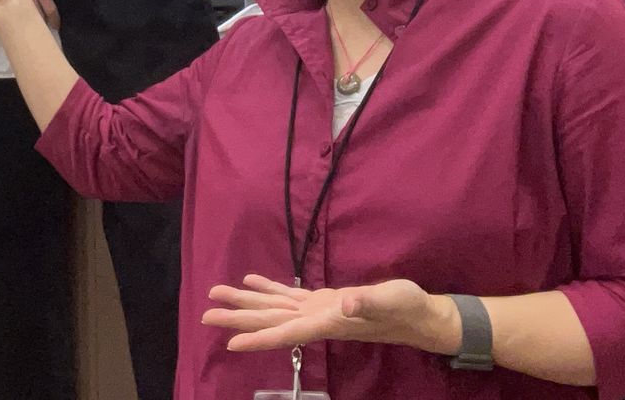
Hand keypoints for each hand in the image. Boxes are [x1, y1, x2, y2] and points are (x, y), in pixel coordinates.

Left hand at [201, 275, 452, 354]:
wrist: (418, 315)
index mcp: (327, 322)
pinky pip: (288, 296)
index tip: (230, 343)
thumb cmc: (406, 308)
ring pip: (274, 308)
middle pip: (270, 321)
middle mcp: (316, 319)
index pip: (286, 332)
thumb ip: (368, 303)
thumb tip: (345, 304)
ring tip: (216, 294)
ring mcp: (317, 311)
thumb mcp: (390, 300)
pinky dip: (268, 288)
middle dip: (238, 318)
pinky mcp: (323, 301)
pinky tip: (251, 282)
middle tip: (206, 314)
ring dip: (245, 302)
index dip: (258, 338)